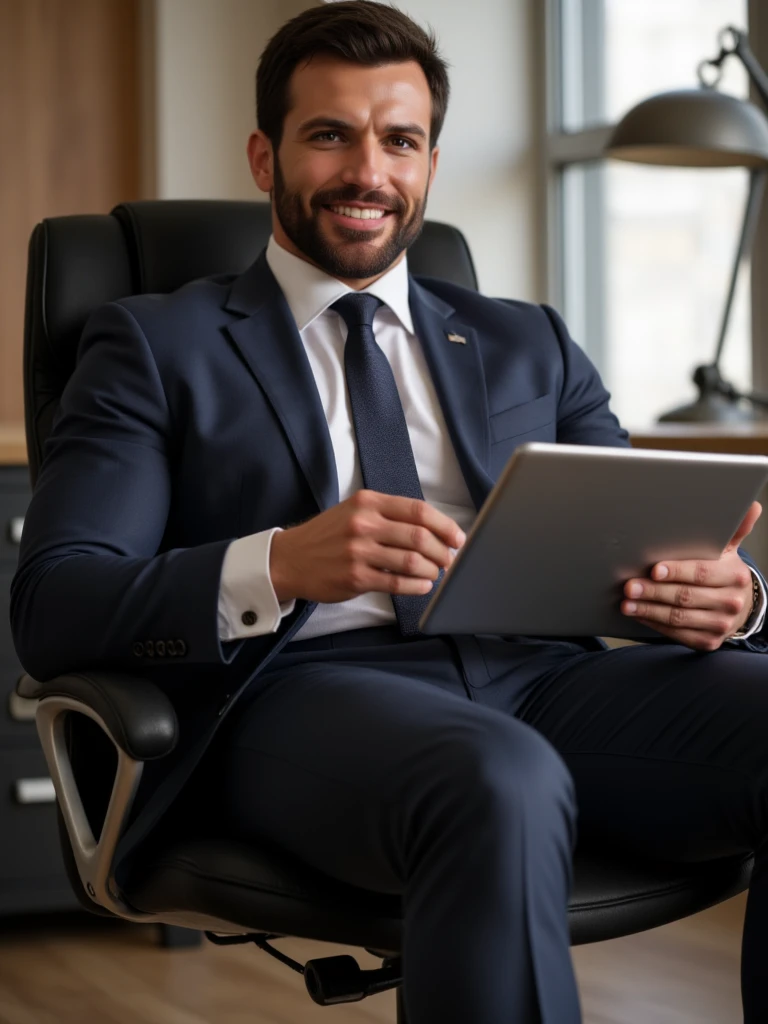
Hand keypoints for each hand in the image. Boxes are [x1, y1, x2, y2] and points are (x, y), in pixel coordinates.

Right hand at [270, 489, 465, 603]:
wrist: (290, 559)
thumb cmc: (328, 536)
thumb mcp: (355, 511)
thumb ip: (389, 516)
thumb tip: (433, 530)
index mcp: (368, 503)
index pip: (418, 510)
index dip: (444, 525)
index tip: (457, 538)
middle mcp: (364, 524)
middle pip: (419, 536)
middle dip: (442, 551)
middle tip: (449, 560)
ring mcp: (358, 551)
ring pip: (412, 561)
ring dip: (432, 569)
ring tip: (435, 573)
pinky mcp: (355, 577)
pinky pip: (397, 583)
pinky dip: (417, 586)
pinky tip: (422, 585)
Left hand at [620, 501, 761, 651]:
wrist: (738, 605)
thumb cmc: (723, 572)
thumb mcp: (728, 550)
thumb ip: (734, 529)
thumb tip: (751, 505)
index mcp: (734, 575)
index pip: (702, 573)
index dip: (677, 571)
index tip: (654, 570)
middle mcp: (730, 601)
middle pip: (686, 596)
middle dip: (654, 591)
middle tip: (630, 585)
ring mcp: (720, 624)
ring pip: (679, 617)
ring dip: (649, 610)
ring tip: (627, 603)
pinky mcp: (709, 641)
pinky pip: (678, 634)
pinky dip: (655, 624)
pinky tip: (639, 615)